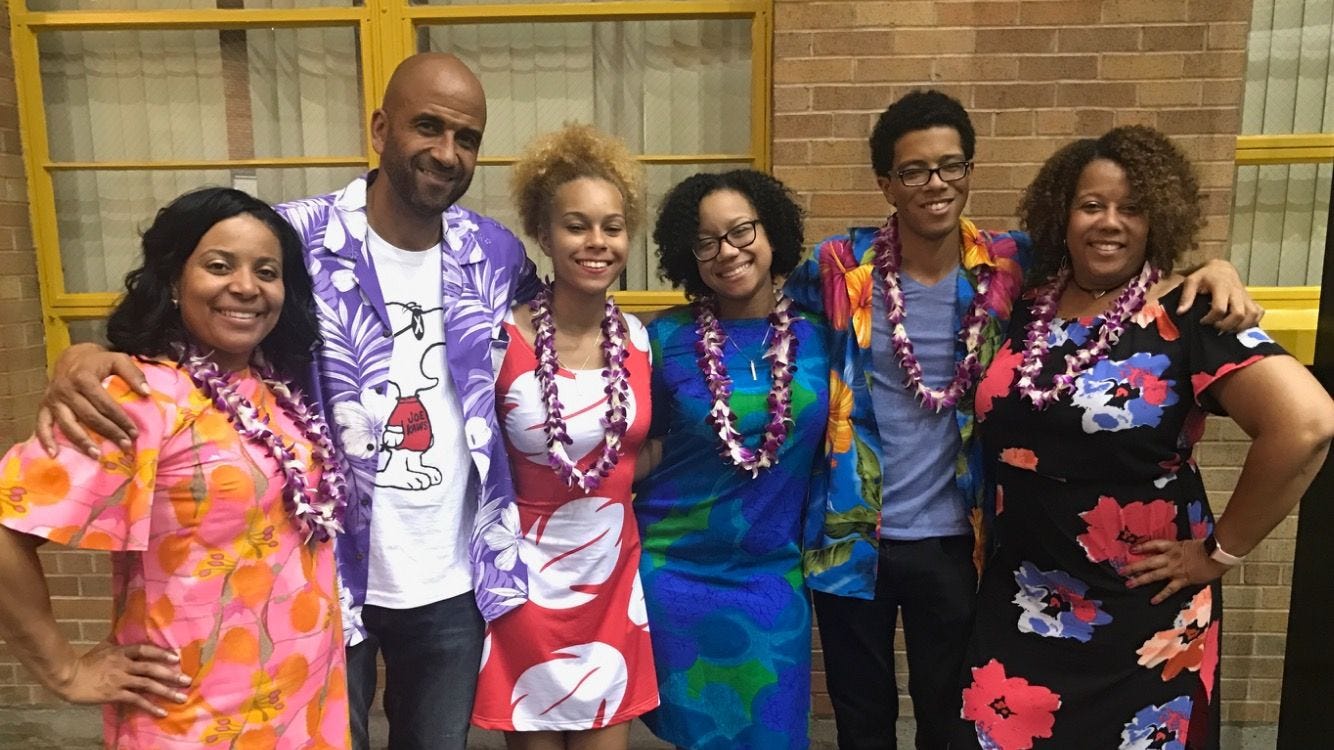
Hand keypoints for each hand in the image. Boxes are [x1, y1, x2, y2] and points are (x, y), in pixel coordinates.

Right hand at [36, 344, 146, 457]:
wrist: (72, 357)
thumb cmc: (98, 362)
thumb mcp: (118, 359)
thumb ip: (134, 374)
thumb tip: (146, 393)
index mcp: (84, 378)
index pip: (105, 404)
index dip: (121, 419)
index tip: (134, 433)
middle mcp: (66, 390)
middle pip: (89, 417)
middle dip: (109, 433)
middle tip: (125, 446)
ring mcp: (53, 400)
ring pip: (68, 425)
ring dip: (82, 442)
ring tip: (97, 456)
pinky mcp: (44, 406)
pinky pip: (42, 425)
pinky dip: (46, 440)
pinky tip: (55, 454)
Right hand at [56, 641, 190, 717]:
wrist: (68, 677)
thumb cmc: (84, 663)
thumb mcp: (103, 648)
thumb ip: (117, 643)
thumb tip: (124, 630)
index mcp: (121, 652)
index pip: (145, 650)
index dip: (161, 653)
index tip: (176, 658)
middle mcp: (124, 664)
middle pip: (152, 668)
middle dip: (171, 674)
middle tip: (187, 680)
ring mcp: (120, 679)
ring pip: (148, 684)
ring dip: (166, 691)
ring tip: (181, 697)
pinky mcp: (115, 694)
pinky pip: (136, 700)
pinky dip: (150, 707)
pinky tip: (162, 713)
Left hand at [1122, 539, 1231, 604]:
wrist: (1217, 554)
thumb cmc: (1208, 547)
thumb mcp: (1190, 544)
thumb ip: (1181, 549)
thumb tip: (1178, 553)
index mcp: (1172, 546)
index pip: (1153, 545)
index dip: (1142, 547)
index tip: (1131, 549)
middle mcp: (1170, 557)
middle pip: (1148, 562)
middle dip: (1134, 566)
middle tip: (1121, 571)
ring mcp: (1175, 569)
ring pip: (1154, 575)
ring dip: (1140, 580)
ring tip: (1129, 584)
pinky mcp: (1182, 579)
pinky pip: (1169, 589)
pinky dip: (1161, 595)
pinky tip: (1153, 601)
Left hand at [1176, 258, 1263, 331]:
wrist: (1222, 268)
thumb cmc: (1205, 276)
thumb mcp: (1192, 281)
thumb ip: (1186, 296)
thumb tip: (1180, 312)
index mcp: (1221, 287)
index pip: (1219, 308)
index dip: (1210, 319)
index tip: (1202, 321)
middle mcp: (1236, 292)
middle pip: (1238, 314)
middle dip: (1226, 325)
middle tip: (1216, 326)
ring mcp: (1246, 296)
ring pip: (1251, 315)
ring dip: (1240, 326)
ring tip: (1227, 328)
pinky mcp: (1251, 300)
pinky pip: (1259, 312)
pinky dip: (1252, 321)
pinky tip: (1240, 325)